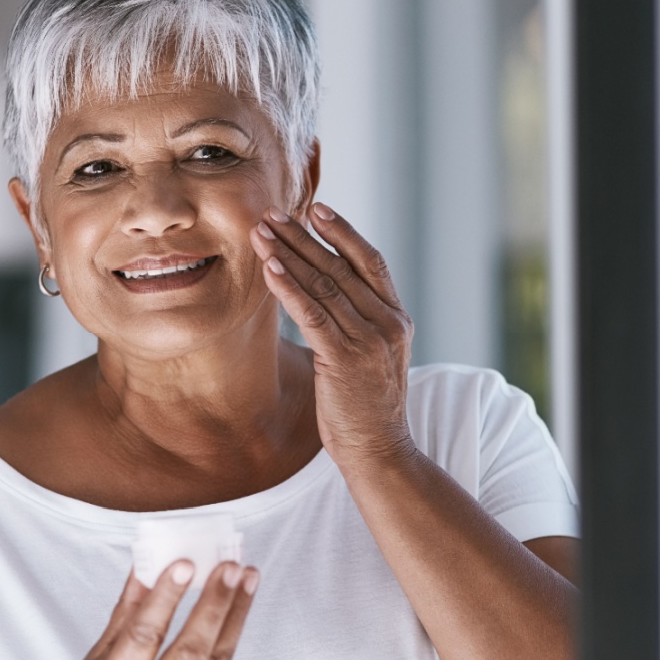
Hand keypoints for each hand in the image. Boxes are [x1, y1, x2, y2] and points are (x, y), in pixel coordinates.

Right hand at [35, 560, 258, 659]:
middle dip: (215, 605)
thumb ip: (126, 612)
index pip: (144, 637)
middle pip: (190, 652)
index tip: (186, 563)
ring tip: (247, 579)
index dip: (166, 599)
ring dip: (236, 618)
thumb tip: (146, 564)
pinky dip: (227, 642)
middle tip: (230, 566)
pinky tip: (237, 609)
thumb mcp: (95, 658)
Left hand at [250, 202, 415, 465]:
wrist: (378, 450)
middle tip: (274, 213)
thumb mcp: (373, 357)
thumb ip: (359, 324)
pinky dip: (288, 288)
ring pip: (323, 285)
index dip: (344, 232)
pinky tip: (269, 268)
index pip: (371, 262)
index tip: (317, 208)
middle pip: (341, 267)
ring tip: (262, 233)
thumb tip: (326, 294)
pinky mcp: (345, 358)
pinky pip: (311, 313)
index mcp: (397, 318)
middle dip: (304, 237)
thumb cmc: (366, 407)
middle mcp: (388, 323)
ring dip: (288, 255)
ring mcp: (369, 340)